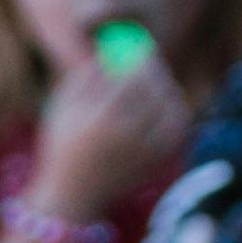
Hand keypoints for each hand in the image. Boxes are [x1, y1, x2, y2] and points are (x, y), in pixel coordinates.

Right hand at [25, 44, 200, 227]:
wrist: (73, 195)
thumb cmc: (64, 144)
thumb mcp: (63, 109)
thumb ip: (86, 75)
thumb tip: (112, 47)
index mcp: (98, 121)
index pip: (131, 79)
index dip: (140, 60)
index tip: (141, 50)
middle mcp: (125, 136)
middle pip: (154, 90)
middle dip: (154, 72)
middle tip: (150, 63)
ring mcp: (146, 150)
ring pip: (170, 105)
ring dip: (165, 88)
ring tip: (154, 84)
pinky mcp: (159, 159)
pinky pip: (178, 124)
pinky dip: (175, 108)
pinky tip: (164, 102)